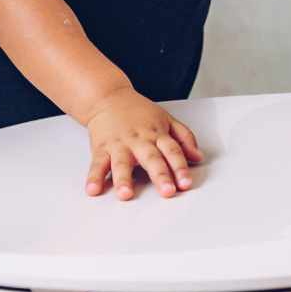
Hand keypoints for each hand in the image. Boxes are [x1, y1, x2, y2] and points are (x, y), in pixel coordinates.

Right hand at [84, 88, 202, 199]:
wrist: (108, 97)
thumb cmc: (137, 111)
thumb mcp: (166, 118)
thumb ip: (184, 137)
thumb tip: (197, 156)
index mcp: (157, 134)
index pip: (172, 151)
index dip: (180, 168)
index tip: (186, 184)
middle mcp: (139, 140)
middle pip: (151, 159)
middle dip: (160, 176)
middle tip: (167, 192)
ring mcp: (119, 145)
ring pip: (122, 163)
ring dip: (123, 179)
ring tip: (125, 194)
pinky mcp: (101, 148)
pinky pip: (97, 164)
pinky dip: (94, 177)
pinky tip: (92, 189)